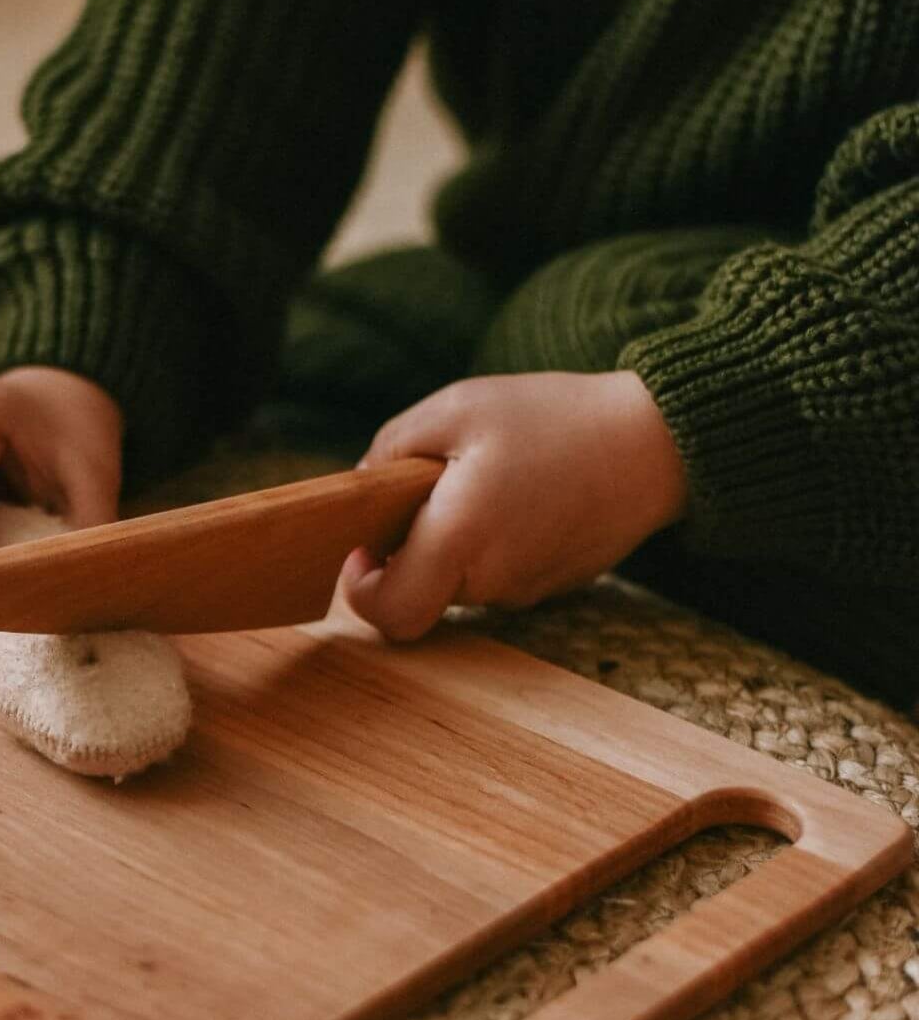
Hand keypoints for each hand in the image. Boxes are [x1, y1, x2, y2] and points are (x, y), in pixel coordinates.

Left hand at [342, 370, 687, 639]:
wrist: (659, 442)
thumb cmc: (557, 418)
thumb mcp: (458, 407)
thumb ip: (390, 448)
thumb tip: (358, 488)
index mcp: (462, 539)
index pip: (392, 612)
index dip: (362, 591)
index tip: (362, 548)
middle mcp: (492, 579)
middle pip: (420, 590)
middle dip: (410, 548)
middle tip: (431, 489)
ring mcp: (525, 590)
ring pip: (459, 581)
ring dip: (453, 541)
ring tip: (486, 481)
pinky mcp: (550, 585)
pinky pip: (497, 574)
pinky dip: (491, 543)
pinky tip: (520, 495)